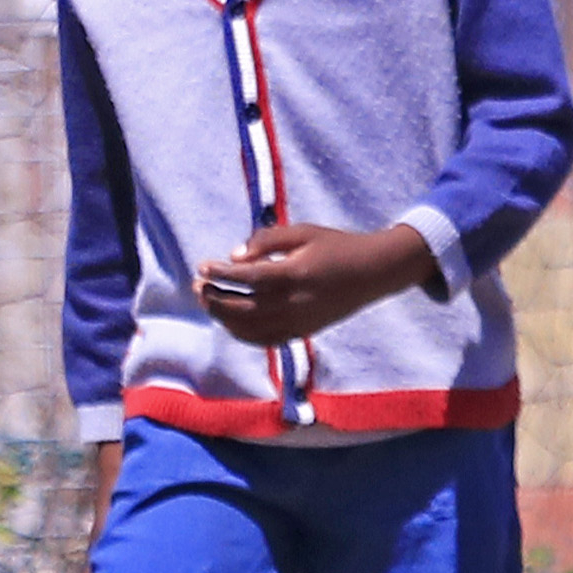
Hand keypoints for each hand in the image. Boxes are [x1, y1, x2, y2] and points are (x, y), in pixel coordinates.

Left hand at [198, 215, 444, 346]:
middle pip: (242, 308)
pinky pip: (266, 340)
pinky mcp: (303, 331)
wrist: (372, 273)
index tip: (203, 266)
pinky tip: (230, 322)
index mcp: (294, 275)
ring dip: (224, 317)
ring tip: (209, 301)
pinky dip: (243, 334)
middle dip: (215, 298)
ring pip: (250, 329)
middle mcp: (294, 303)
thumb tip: (235, 256)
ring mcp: (299, 321)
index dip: (221, 274)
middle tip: (199, 286)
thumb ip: (267, 240)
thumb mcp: (303, 232)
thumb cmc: (336, 246)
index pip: (247, 278)